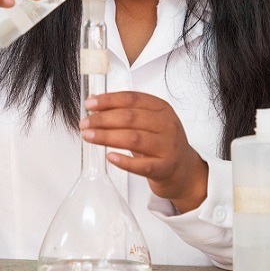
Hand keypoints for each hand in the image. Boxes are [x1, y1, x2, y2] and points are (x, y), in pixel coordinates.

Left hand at [80, 91, 208, 213]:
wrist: (184, 171)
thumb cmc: (161, 143)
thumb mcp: (148, 122)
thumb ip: (124, 112)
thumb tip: (94, 101)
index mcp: (162, 109)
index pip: (132, 99)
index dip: (109, 100)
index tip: (90, 104)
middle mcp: (167, 125)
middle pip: (130, 118)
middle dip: (103, 119)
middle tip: (85, 123)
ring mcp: (168, 147)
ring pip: (134, 139)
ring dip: (107, 137)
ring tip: (89, 136)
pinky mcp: (165, 168)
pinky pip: (142, 165)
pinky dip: (124, 161)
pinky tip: (110, 157)